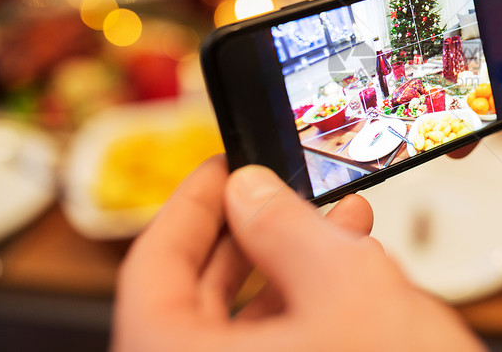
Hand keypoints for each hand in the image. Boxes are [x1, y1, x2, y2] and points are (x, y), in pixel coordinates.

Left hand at [113, 155, 483, 351]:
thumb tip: (248, 190)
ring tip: (337, 221)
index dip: (186, 208)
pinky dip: (306, 310)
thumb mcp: (347, 288)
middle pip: (194, 301)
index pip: (150, 272)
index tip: (218, 170)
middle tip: (276, 189)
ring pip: (242, 331)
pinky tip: (350, 272)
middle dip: (247, 234)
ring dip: (286, 268)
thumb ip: (285, 227)